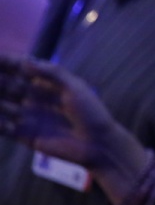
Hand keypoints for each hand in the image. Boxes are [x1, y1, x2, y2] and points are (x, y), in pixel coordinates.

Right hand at [0, 56, 148, 203]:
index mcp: (46, 84)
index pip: (22, 70)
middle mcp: (33, 97)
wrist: (96, 143)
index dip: (9, 64)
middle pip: (9, 87)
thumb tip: (26, 62)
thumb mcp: (75, 87)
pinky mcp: (23, 134)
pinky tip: (1, 121)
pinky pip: (4, 128)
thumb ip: (53, 73)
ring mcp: (26, 116)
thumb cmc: (89, 111)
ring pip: (3, 106)